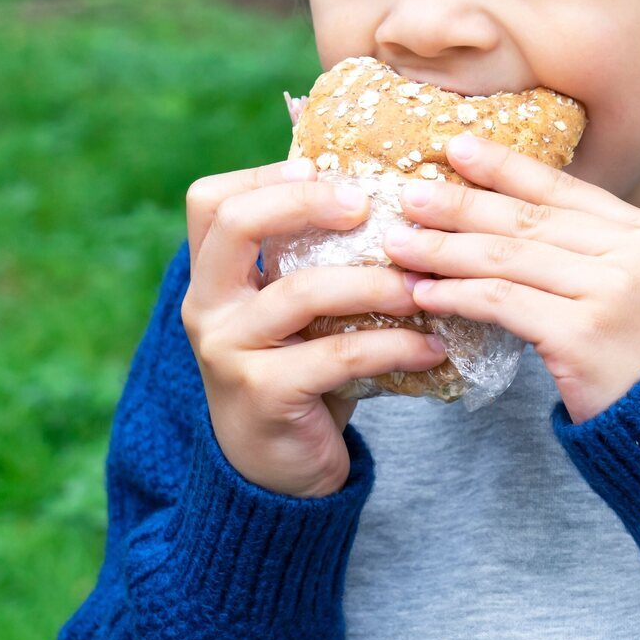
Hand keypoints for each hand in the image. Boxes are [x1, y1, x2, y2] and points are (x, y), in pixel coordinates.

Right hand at [180, 159, 447, 496]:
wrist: (277, 472)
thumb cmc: (301, 368)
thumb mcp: (299, 307)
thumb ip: (318, 255)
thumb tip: (392, 186)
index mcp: (212, 274)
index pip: (211, 200)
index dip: (265, 175)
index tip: (323, 167)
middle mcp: (208, 306)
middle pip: (235, 224)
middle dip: (305, 201)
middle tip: (368, 205)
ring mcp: (229, 351)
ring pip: (301, 291)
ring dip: (374, 282)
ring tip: (423, 285)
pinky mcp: (264, 395)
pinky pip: (337, 355)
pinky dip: (394, 346)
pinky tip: (432, 346)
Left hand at [383, 132, 639, 423]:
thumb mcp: (631, 285)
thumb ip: (585, 249)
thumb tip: (501, 215)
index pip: (562, 188)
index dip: (505, 167)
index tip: (457, 147)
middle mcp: (633, 252)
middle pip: (528, 219)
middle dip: (461, 205)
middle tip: (410, 196)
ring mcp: (610, 291)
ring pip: (508, 258)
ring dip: (445, 250)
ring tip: (401, 245)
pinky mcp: (582, 334)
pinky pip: (503, 303)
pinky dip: (458, 295)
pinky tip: (426, 294)